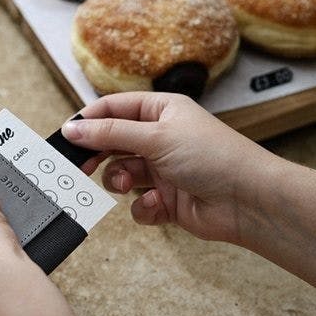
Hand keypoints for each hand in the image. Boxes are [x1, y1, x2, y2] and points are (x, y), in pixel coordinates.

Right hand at [62, 92, 278, 243]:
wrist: (248, 201)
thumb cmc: (212, 157)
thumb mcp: (155, 136)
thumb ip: (110, 133)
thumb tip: (72, 128)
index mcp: (161, 112)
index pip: (114, 108)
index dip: (89, 120)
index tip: (66, 135)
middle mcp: (160, 138)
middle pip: (113, 142)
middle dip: (97, 155)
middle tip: (78, 166)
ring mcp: (163, 170)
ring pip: (121, 174)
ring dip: (119, 181)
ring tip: (125, 186)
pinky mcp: (167, 199)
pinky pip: (138, 203)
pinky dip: (144, 206)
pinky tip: (159, 204)